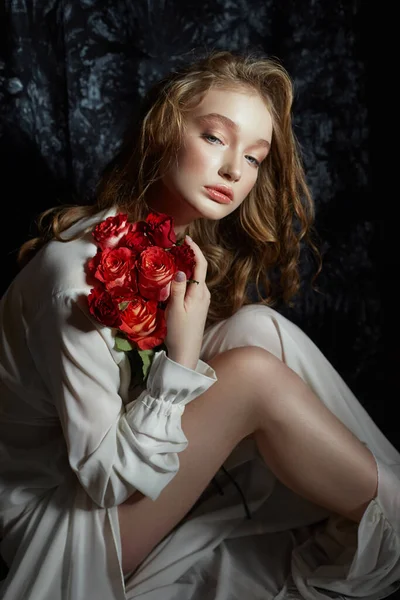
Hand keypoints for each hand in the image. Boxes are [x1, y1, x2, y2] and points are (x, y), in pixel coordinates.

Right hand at [164, 236, 210, 369]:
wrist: (186, 352)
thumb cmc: (179, 331)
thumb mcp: (175, 309)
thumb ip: (178, 289)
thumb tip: (181, 270)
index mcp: (200, 293)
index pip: (201, 265)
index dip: (195, 250)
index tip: (187, 239)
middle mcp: (204, 294)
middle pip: (199, 270)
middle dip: (190, 256)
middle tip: (175, 247)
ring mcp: (203, 301)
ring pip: (196, 278)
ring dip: (188, 267)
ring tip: (174, 259)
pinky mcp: (199, 307)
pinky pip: (194, 287)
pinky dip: (187, 278)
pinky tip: (177, 279)